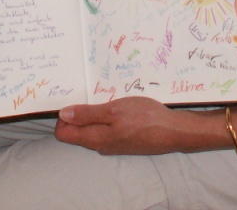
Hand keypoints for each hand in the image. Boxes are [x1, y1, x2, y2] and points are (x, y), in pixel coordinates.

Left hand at [55, 97, 206, 155]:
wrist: (173, 131)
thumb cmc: (145, 118)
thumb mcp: (114, 110)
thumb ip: (87, 114)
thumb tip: (62, 115)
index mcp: (94, 138)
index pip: (63, 133)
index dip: (63, 116)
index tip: (71, 97)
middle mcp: (100, 145)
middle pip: (77, 131)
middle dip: (77, 112)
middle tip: (87, 92)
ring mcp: (113, 144)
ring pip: (93, 128)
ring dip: (94, 113)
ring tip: (105, 95)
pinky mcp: (124, 140)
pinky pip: (107, 128)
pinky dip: (107, 116)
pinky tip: (118, 104)